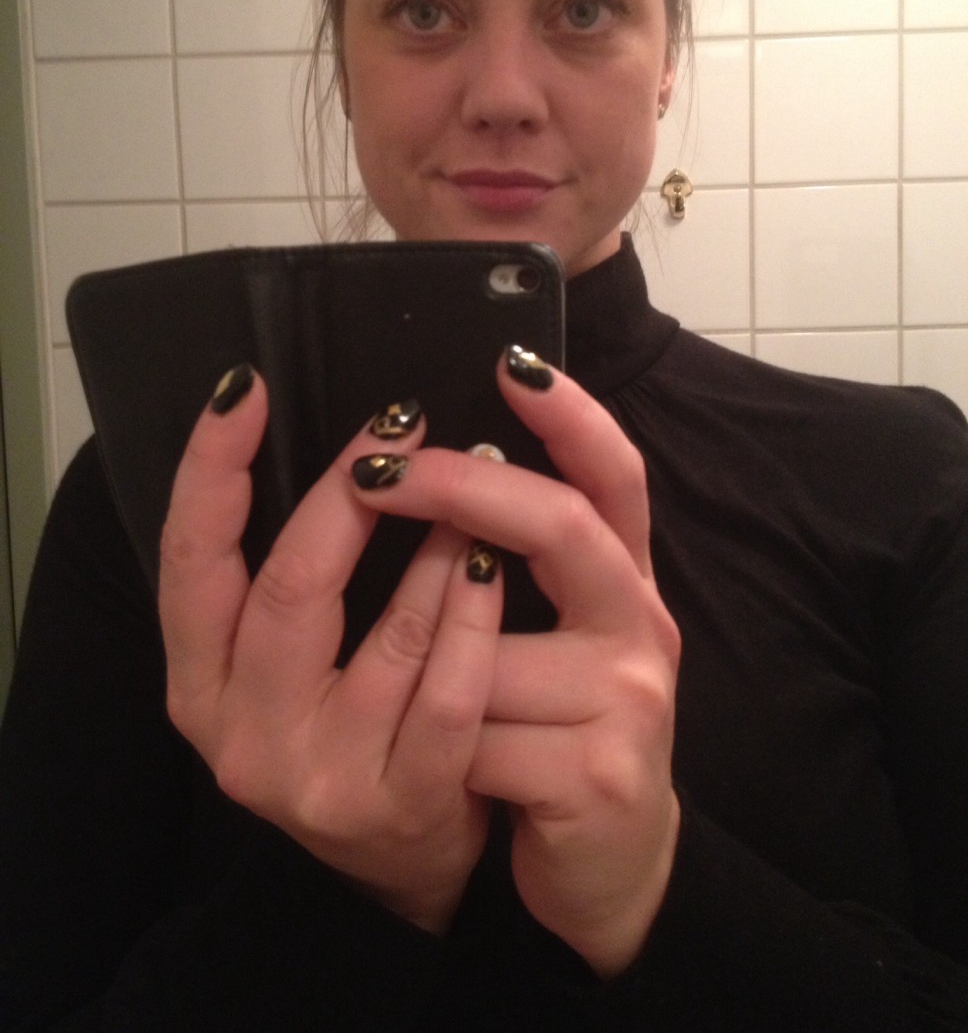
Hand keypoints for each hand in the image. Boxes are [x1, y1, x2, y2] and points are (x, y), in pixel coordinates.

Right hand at [159, 369, 502, 932]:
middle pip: (290, 586)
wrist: (406, 861)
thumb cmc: (350, 724)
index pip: (189, 559)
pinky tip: (494, 569)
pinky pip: (448, 698)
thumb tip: (341, 449)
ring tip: (476, 475)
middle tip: (402, 422)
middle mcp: (243, 734)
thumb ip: (289, 574)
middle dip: (349, 493)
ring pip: (387, 638)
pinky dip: (475, 624)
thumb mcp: (290, 659)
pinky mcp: (399, 806)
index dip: (210, 470)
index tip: (243, 389)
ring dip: (437, 547)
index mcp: (202, 682)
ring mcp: (320, 777)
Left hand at [349, 350, 681, 975]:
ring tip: (399, 694)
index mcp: (625, 582)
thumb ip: (522, 566)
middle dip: (463, 487)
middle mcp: (641, 626)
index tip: (512, 361)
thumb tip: (439, 466)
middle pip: (565, 526)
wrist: (614, 872)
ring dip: (424, 668)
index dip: (573, 416)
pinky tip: (443, 771)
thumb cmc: (562, 731)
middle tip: (377, 466)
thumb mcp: (556, 637)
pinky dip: (434, 749)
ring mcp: (628, 701)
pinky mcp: (597, 777)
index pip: (616, 476)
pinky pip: (470, 739)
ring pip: (485, 652)